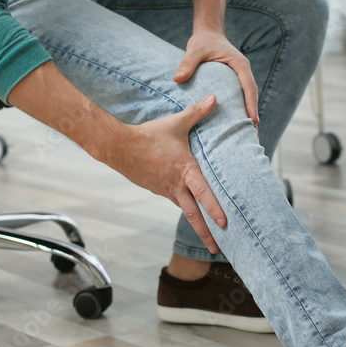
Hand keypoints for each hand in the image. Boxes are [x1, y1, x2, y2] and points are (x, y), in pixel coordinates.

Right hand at [107, 94, 226, 253]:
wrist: (119, 147)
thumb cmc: (149, 135)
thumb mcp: (176, 123)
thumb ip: (198, 112)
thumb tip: (215, 97)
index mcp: (184, 171)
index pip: (203, 193)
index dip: (215, 209)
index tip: (225, 223)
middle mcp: (176, 186)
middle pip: (194, 215)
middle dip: (206, 233)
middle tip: (218, 248)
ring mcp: (166, 191)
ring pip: (185, 210)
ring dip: (197, 224)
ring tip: (210, 238)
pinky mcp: (158, 190)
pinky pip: (175, 201)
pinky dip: (185, 208)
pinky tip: (191, 211)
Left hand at [174, 29, 258, 125]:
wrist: (208, 34)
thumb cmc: (203, 41)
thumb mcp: (194, 50)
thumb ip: (187, 63)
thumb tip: (178, 79)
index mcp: (239, 64)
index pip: (249, 85)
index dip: (251, 103)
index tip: (253, 119)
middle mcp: (243, 71)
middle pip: (252, 94)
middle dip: (253, 112)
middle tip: (253, 132)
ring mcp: (240, 76)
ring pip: (248, 96)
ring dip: (248, 112)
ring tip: (247, 132)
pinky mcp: (234, 81)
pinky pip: (240, 95)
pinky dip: (240, 108)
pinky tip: (235, 122)